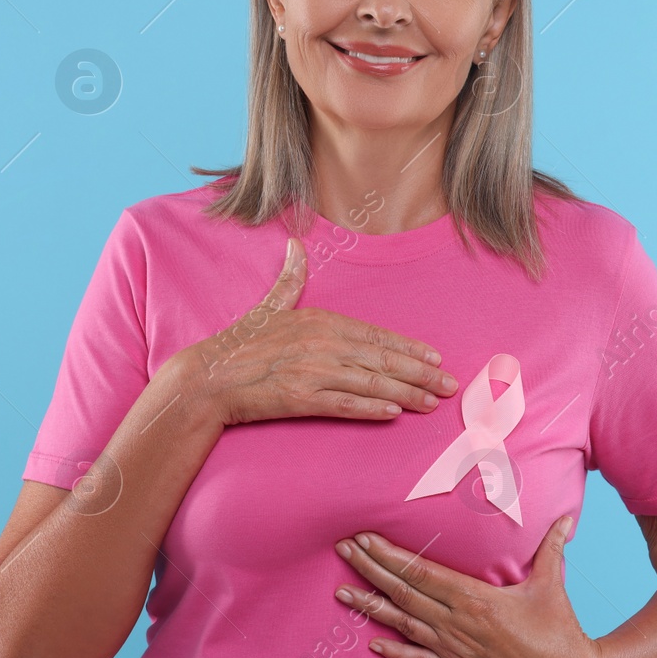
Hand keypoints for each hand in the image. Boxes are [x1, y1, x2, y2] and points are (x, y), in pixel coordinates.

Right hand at [185, 236, 456, 425]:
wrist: (207, 378)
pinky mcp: (300, 398)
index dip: (409, 348)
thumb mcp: (269, 305)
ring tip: (431, 403)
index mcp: (320, 321)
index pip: (376, 336)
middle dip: (420, 373)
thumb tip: (296, 245)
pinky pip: (344, 404)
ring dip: (405, 393)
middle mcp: (322, 344)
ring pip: (370, 383)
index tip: (434, 358)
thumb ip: (291, 278)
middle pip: (382, 360)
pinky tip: (394, 412)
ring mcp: (312, 372)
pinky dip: (370, 408)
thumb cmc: (240, 343)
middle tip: (449, 385)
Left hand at [333, 517, 604, 657]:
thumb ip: (552, 546)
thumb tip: (566, 518)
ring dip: (370, 607)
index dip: (390, 554)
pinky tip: (372, 644)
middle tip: (342, 549)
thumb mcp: (551, 582)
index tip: (366, 538)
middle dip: (369, 569)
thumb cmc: (559, 627)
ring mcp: (454, 649)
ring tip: (341, 592)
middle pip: (402, 593)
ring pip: (403, 624)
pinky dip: (394, 651)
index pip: (421, 572)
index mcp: (475, 598)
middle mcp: (457, 623)